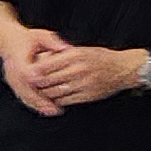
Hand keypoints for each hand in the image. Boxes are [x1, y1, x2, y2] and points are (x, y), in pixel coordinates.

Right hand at [0, 23, 70, 113]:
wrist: (9, 40)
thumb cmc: (26, 38)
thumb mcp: (40, 35)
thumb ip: (52, 42)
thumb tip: (66, 48)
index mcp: (18, 59)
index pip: (26, 73)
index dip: (36, 81)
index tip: (46, 85)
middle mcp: (13, 72)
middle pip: (25, 90)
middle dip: (40, 100)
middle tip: (54, 108)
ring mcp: (13, 80)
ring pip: (24, 96)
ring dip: (38, 105)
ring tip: (52, 111)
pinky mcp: (15, 84)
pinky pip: (23, 97)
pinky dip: (34, 104)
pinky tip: (45, 109)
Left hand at [28, 41, 150, 106]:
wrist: (124, 69)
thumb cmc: (101, 58)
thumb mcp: (82, 50)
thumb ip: (63, 54)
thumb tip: (42, 58)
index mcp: (75, 55)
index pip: (47, 64)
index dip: (34, 70)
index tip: (26, 72)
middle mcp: (78, 69)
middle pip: (48, 79)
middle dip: (36, 84)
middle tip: (27, 85)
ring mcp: (83, 83)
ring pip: (55, 92)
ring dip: (44, 94)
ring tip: (37, 92)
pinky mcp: (87, 95)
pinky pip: (66, 100)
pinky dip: (56, 100)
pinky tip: (52, 99)